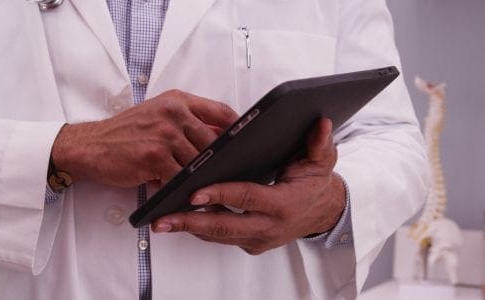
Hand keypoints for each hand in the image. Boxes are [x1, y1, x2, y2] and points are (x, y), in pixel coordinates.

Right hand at [51, 89, 237, 187]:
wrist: (90, 146)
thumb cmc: (124, 134)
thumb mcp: (157, 116)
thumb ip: (187, 122)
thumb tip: (218, 137)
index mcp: (177, 101)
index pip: (221, 112)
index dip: (238, 130)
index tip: (247, 145)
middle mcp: (173, 113)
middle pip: (214, 141)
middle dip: (220, 162)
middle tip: (229, 176)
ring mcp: (164, 134)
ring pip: (199, 162)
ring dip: (202, 179)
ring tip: (208, 190)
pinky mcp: (155, 156)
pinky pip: (180, 177)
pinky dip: (184, 189)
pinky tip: (185, 195)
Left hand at [151, 118, 346, 254]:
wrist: (322, 211)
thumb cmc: (316, 182)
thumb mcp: (322, 160)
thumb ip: (319, 143)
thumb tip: (321, 122)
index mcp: (284, 204)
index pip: (247, 198)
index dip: (221, 195)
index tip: (194, 192)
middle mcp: (270, 227)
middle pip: (224, 226)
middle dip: (191, 221)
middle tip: (164, 217)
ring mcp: (258, 239)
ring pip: (218, 236)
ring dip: (189, 227)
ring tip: (161, 219)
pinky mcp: (250, 243)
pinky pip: (220, 237)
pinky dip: (199, 228)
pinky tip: (178, 219)